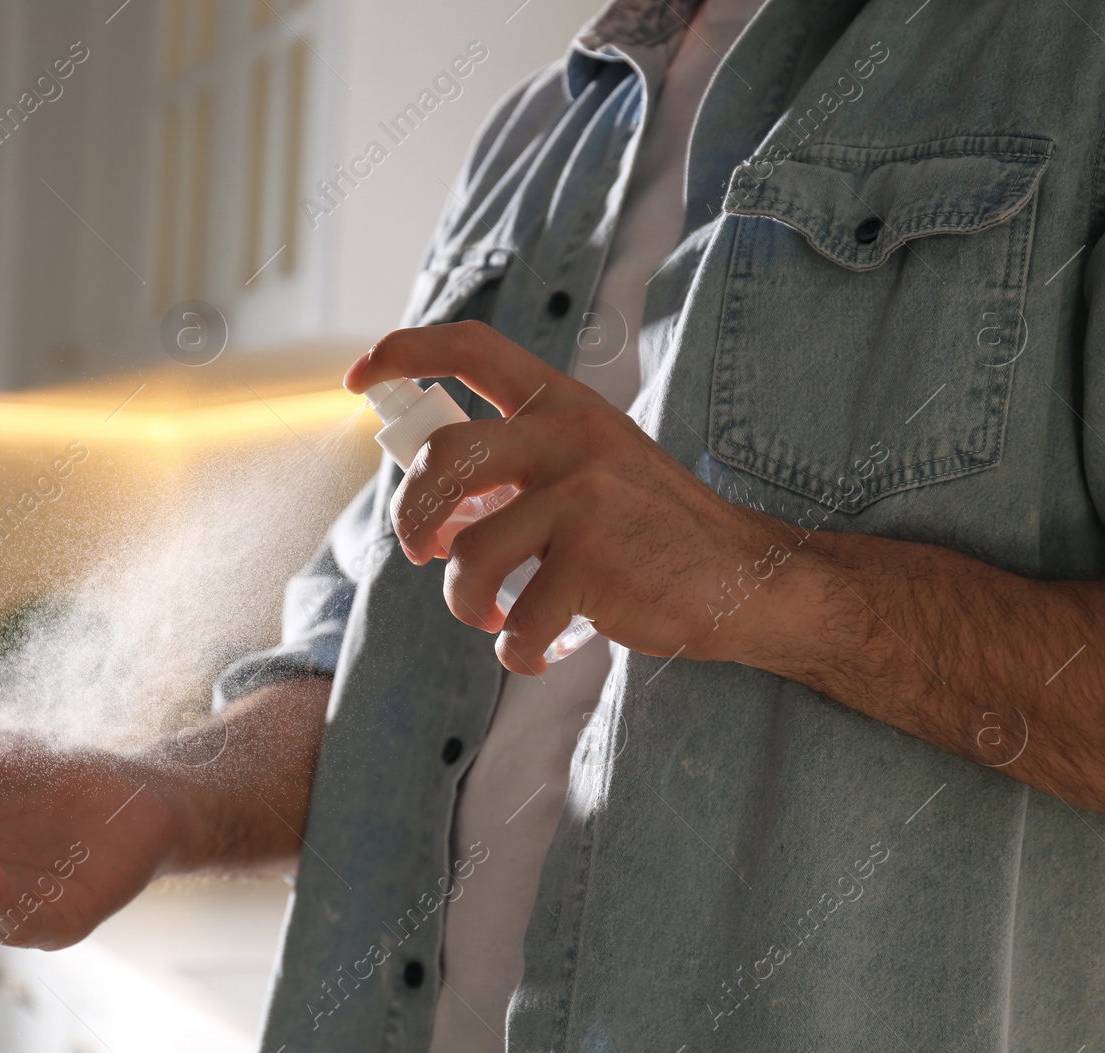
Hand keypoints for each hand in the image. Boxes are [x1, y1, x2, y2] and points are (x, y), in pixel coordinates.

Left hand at [344, 320, 785, 673]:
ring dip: (463, 603)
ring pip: (468, 556)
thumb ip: (522, 464)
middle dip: (412, 518)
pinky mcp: (593, 564)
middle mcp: (570, 438)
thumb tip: (433, 504)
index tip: (359, 378)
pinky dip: (515, 651)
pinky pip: (515, 620)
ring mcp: (583, 499)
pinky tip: (533, 650)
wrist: (746, 575)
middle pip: (441, 460)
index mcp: (565, 404)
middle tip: (424, 551)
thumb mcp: (593, 463)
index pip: (472, 348)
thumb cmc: (652, 528)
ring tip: (491, 616)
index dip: (402, 352)